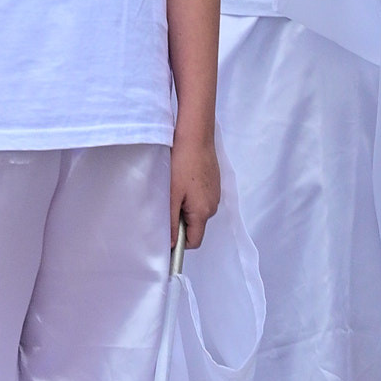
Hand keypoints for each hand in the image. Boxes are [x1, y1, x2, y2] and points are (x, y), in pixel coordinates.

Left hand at [170, 126, 219, 249]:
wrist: (196, 135)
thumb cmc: (183, 163)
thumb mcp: (172, 195)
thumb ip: (172, 222)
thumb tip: (171, 244)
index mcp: (204, 212)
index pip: (194, 241)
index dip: (179, 242)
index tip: (166, 234)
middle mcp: (213, 205)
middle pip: (195, 226)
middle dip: (180, 221)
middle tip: (167, 202)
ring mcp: (215, 193)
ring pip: (197, 211)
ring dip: (184, 206)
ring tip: (175, 188)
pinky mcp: (213, 183)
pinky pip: (201, 198)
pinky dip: (191, 195)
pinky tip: (183, 180)